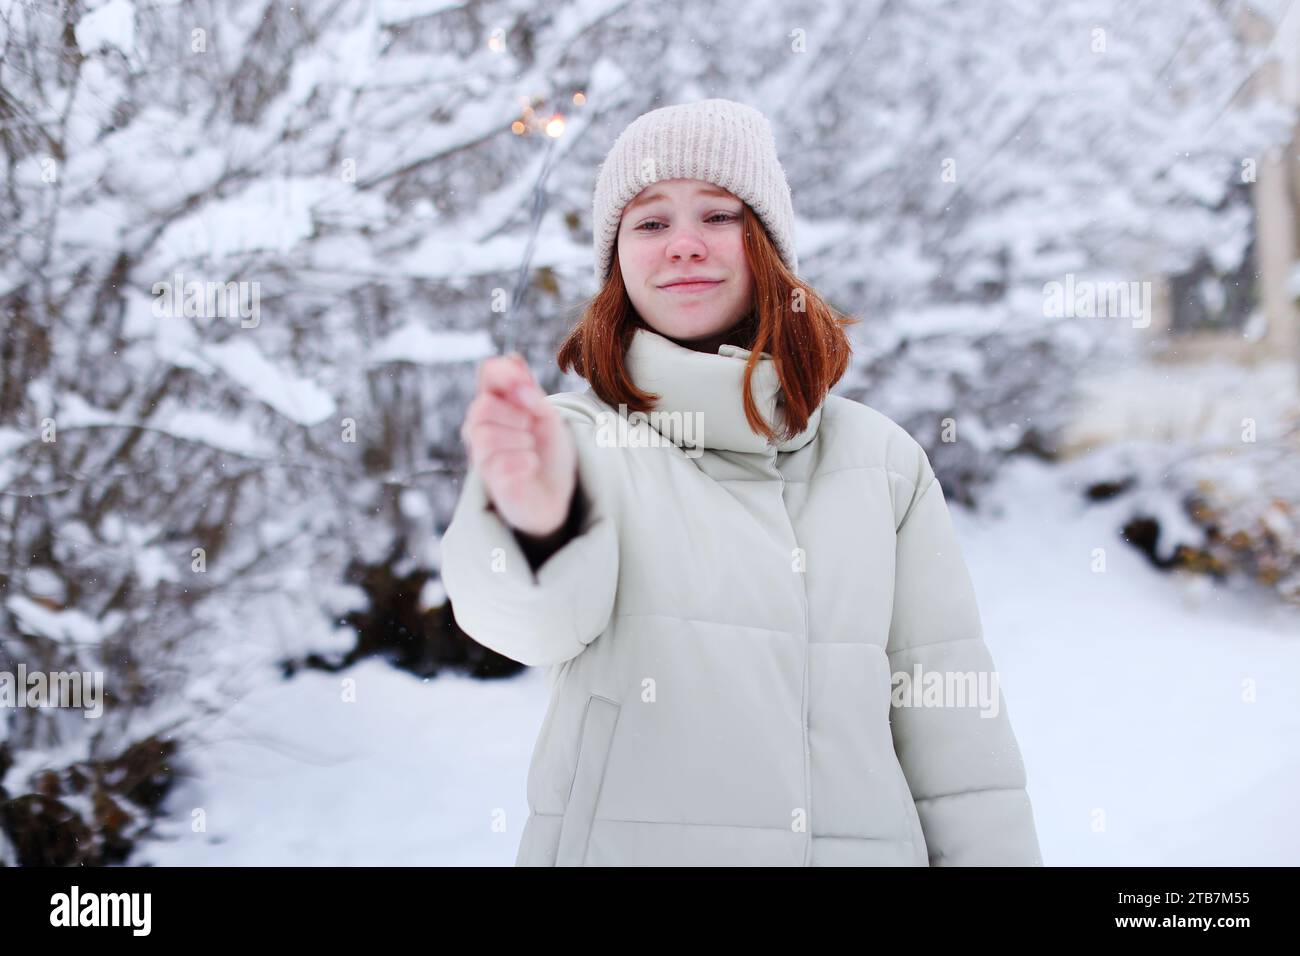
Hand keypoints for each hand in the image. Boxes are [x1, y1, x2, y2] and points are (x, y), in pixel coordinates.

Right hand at [459, 353, 576, 537]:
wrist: (558, 495)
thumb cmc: (549, 453)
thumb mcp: (547, 415)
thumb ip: (529, 390)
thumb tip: (513, 358)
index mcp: (496, 402)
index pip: (489, 371)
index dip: (507, 375)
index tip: (529, 389)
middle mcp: (479, 426)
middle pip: (482, 407)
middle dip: (518, 417)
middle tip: (532, 430)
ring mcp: (481, 455)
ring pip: (486, 436)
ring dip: (522, 441)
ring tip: (531, 451)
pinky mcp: (490, 482)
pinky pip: (502, 463)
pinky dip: (526, 462)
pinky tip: (531, 467)